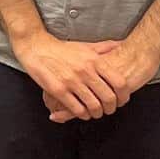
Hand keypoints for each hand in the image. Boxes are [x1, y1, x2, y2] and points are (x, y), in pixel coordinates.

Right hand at [43, 38, 159, 122]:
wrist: (35, 46)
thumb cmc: (60, 48)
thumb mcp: (85, 46)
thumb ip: (103, 48)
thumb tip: (120, 44)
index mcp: (94, 61)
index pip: (119, 83)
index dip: (124, 96)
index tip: (121, 100)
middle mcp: (85, 71)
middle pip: (108, 98)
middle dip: (111, 108)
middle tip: (108, 109)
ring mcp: (71, 81)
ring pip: (94, 106)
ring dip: (96, 113)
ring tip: (94, 112)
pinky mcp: (58, 90)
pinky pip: (77, 109)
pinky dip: (82, 114)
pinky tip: (81, 112)